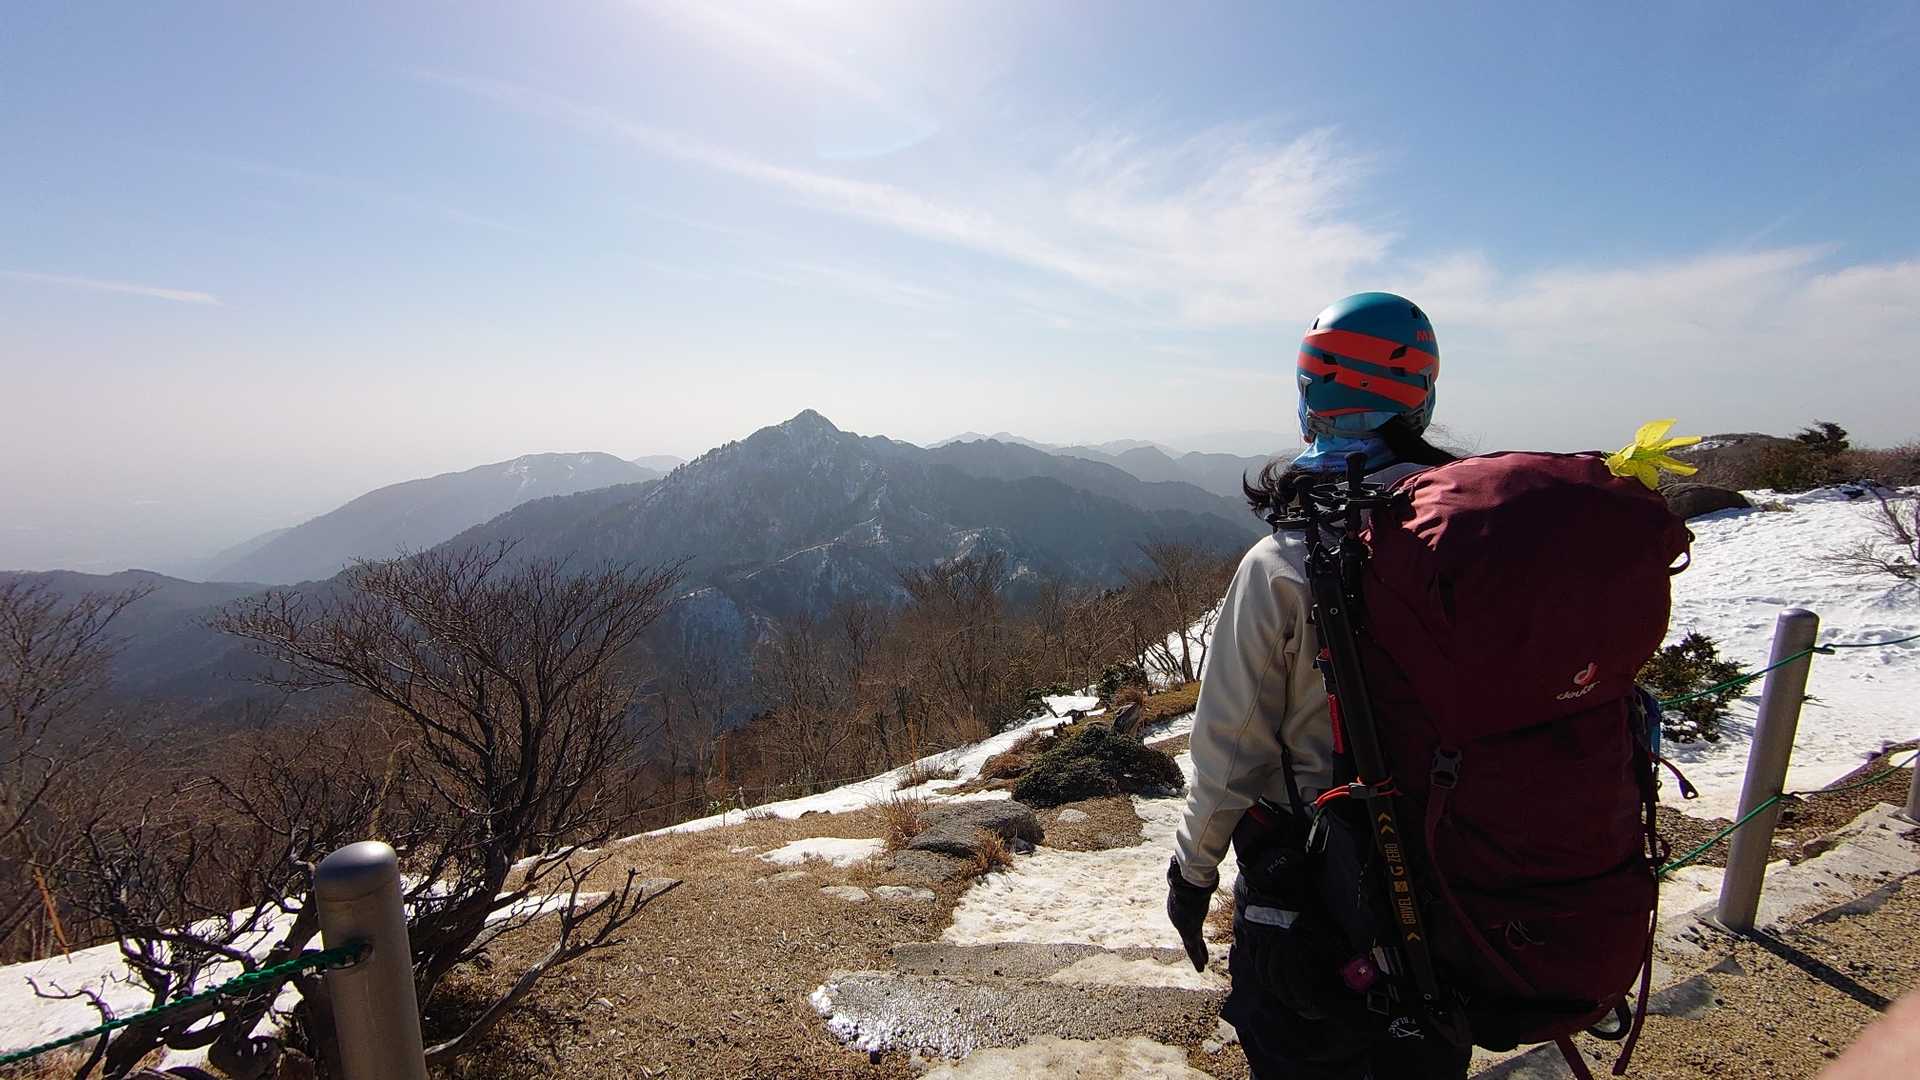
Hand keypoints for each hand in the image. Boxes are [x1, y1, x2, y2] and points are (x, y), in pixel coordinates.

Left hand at [1166, 856, 1215, 971]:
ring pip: (1191, 944)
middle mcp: (1177, 916)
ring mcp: (1182, 925)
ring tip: (1201, 966)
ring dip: (1197, 956)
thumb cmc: (1188, 876)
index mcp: (1177, 905)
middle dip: (1194, 944)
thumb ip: (1181, 870)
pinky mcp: (1189, 932)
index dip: (1190, 926)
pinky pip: (1194, 949)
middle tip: (1197, 955)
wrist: (1187, 883)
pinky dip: (1198, 959)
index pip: (1184, 917)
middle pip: (1188, 933)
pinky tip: (1201, 968)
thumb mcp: (1185, 875)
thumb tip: (1177, 857)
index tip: (1194, 932)